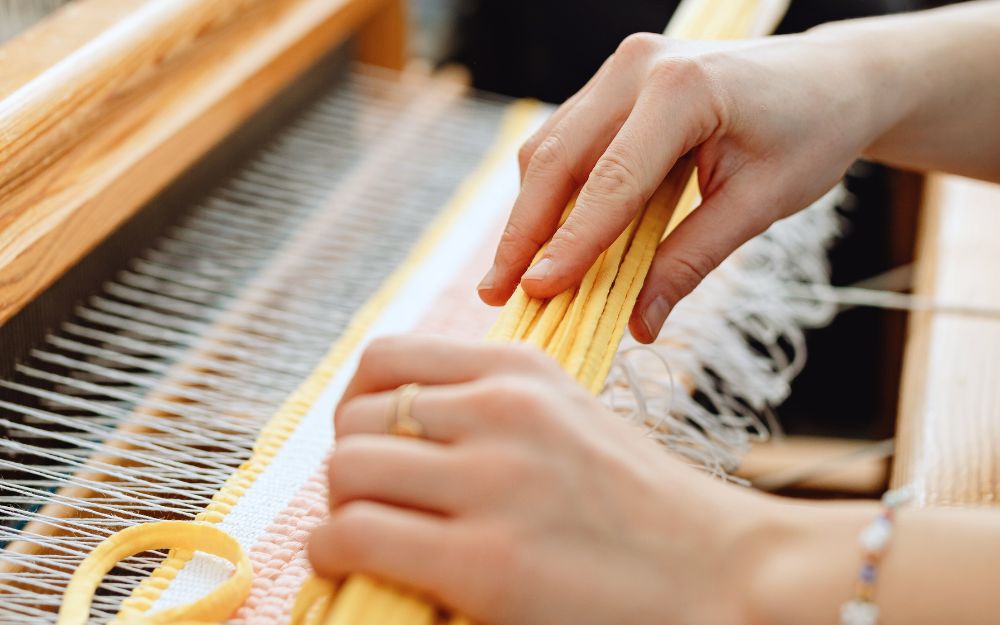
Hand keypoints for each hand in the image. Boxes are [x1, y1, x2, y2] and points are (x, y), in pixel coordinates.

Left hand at [308, 335, 776, 624]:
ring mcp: (494, 483)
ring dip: (341, 510)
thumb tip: (404, 429)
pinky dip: (334, 552)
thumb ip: (494, 410)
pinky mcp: (484, 562)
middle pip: (357, 418)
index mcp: (523, 373)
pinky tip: (357, 567)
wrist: (729, 573)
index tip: (370, 443)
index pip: (384, 359)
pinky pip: (353, 535)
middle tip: (370, 501)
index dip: (356, 405)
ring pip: (346, 471)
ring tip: (364, 537)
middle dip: (350, 463)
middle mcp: (503, 412)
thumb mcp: (572, 422)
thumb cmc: (647, 509)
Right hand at [477, 31, 886, 341]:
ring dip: (530, 214)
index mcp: (682, 89)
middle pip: (557, 159)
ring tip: (514, 275)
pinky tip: (546, 237)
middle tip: (496, 294)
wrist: (832, 78)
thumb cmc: (810, 135)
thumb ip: (692, 260)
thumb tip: (638, 323)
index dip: (570, 244)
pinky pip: (569, 140)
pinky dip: (553, 193)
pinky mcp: (616, 85)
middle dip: (523, 232)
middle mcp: (638, 68)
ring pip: (552, 148)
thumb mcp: (760, 204)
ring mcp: (622, 70)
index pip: (611, 182)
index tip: (535, 293)